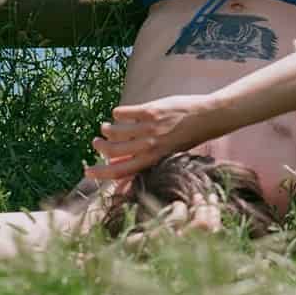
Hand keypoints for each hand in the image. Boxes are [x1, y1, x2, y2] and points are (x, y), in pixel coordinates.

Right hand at [85, 93, 217, 181]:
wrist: (208, 116)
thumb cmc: (187, 138)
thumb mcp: (166, 157)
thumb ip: (144, 167)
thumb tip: (122, 184)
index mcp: (153, 160)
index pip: (120, 171)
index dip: (100, 174)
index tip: (87, 171)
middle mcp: (150, 145)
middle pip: (113, 150)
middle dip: (100, 147)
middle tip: (96, 142)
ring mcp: (151, 127)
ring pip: (116, 131)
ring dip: (106, 129)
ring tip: (105, 127)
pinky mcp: (152, 109)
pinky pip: (125, 112)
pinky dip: (117, 113)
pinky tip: (118, 114)